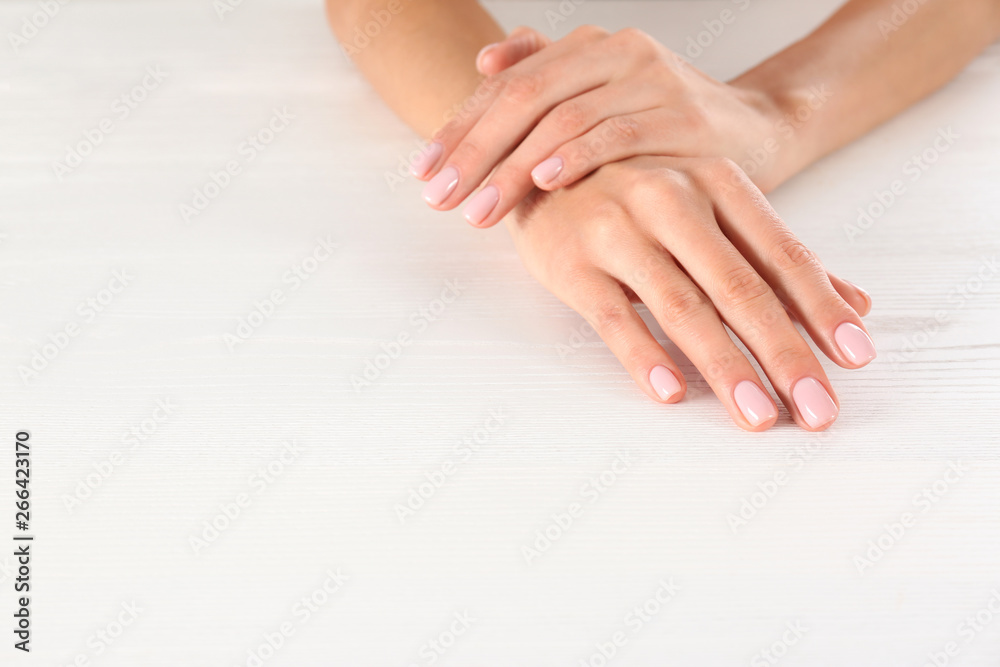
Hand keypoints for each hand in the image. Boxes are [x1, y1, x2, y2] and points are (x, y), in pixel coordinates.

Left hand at [411, 25, 789, 226]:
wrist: (757, 130)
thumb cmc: (665, 126)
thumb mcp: (604, 97)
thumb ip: (548, 76)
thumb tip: (486, 61)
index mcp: (589, 46)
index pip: (507, 85)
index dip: (459, 129)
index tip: (422, 174)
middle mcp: (617, 51)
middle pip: (524, 97)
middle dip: (474, 152)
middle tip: (438, 198)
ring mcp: (652, 80)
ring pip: (563, 119)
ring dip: (513, 168)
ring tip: (479, 210)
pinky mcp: (683, 116)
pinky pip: (617, 134)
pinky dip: (576, 157)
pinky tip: (543, 182)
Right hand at [503, 155, 874, 430]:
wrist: (533, 160)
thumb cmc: (631, 190)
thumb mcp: (708, 204)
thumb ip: (776, 255)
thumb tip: (855, 303)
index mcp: (714, 180)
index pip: (782, 252)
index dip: (822, 307)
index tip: (856, 358)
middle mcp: (670, 199)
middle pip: (739, 286)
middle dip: (784, 353)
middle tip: (817, 409)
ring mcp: (616, 229)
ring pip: (680, 306)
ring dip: (724, 366)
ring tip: (757, 416)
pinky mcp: (570, 262)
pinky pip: (611, 317)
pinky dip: (643, 355)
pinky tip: (672, 393)